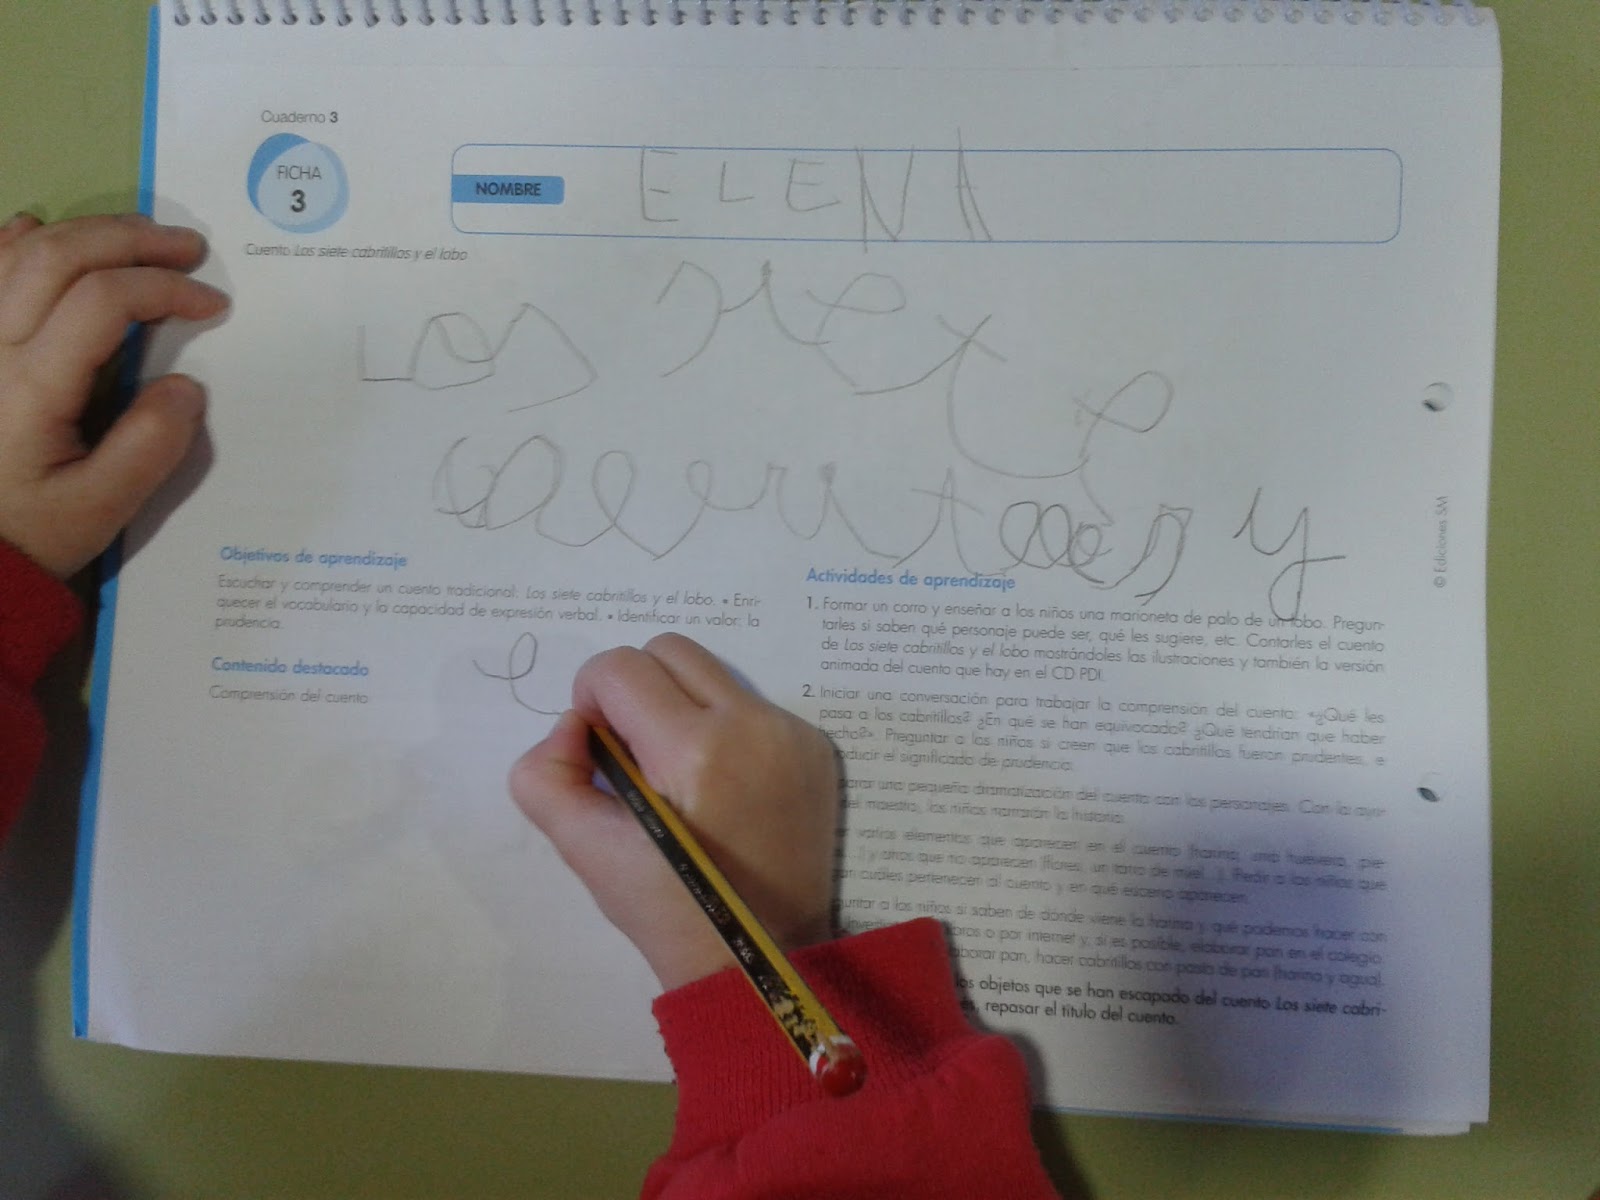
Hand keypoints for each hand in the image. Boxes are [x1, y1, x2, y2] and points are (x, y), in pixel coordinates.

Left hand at [0, 212, 228, 578]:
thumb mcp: (100, 509)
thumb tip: (186, 385)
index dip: (164, 288)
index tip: (211, 305)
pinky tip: (40, 229)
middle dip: (132, 241)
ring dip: (86, 232)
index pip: (104, 301)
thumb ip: (149, 446)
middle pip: (59, 255)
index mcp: (30, 384)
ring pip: (20, 250)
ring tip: (139, 237)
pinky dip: (14, 238)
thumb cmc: (29, 530)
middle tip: (189, 248)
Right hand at [510, 633, 840, 990]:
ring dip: (681, 705)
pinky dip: (724, 728)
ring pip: (712, 673)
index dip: (591, 701)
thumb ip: (546, 774)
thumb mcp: (583, 849)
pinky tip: (722, 787)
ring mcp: (791, 734)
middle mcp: (751, 724)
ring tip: (678, 773)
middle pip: (669, 650)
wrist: (758, 956)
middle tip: (634, 755)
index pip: (619, 667)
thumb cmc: (666, 910)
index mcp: (693, 749)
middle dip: (635, 690)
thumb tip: (571, 723)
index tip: (601, 752)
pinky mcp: (815, 749)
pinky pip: (751, 705)